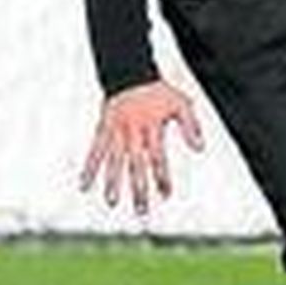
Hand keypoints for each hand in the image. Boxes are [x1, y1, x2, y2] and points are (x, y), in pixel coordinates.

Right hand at [79, 79, 203, 216]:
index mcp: (152, 127)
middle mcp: (132, 131)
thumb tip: (201, 148)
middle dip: (138, 188)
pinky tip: (84, 185)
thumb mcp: (182, 103)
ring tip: (113, 203)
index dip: (162, 177)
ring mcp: (115, 131)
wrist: (131, 74)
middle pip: (135, 164)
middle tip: (142, 210)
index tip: (166, 194)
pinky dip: (89, 168)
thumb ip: (192, 125)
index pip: (157, 157)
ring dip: (112, 182)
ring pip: (113, 161)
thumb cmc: (159, 91)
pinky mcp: (103, 130)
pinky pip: (94, 151)